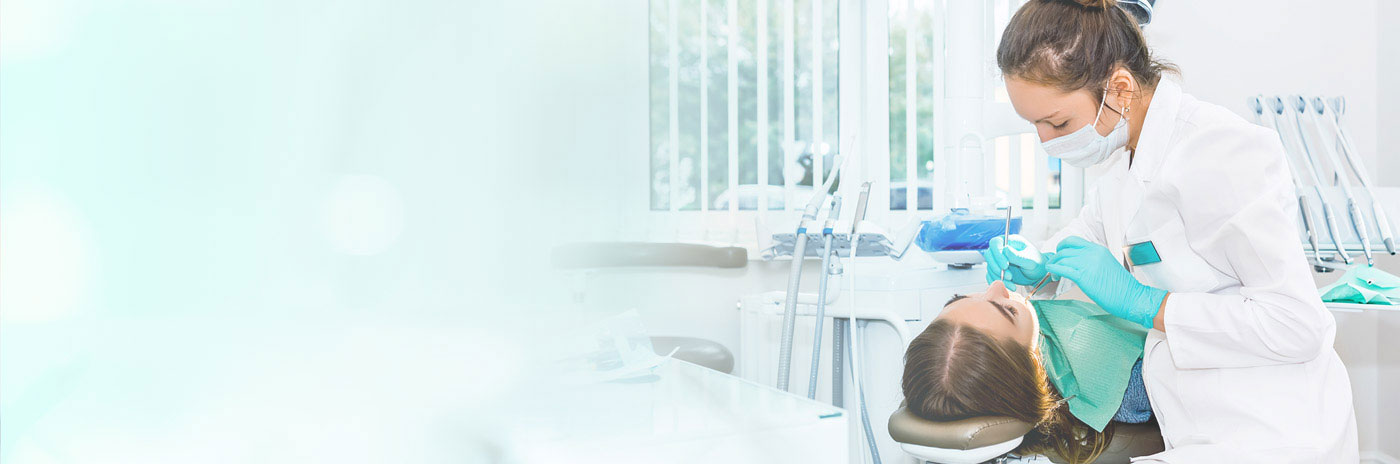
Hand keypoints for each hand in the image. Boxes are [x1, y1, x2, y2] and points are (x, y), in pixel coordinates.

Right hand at [983, 235, 1052, 289]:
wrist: (1038, 274)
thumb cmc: (1038, 264)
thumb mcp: (1030, 260)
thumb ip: (1018, 256)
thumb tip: (1006, 249)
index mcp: (1011, 242)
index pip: (995, 243)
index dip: (997, 254)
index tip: (1006, 265)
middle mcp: (1002, 249)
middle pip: (989, 255)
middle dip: (997, 267)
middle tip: (1009, 276)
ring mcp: (999, 260)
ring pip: (990, 267)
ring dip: (998, 276)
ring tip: (1011, 281)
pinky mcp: (998, 270)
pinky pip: (991, 276)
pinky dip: (998, 282)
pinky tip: (1009, 285)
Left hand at [1044, 236, 1167, 328]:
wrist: (1132, 297)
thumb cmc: (1121, 286)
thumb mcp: (1106, 265)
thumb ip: (1092, 260)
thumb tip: (1077, 263)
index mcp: (1098, 249)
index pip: (1073, 241)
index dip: (1062, 246)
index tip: (1059, 254)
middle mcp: (1092, 253)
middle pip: (1065, 248)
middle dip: (1056, 256)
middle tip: (1054, 265)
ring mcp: (1088, 264)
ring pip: (1062, 258)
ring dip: (1054, 265)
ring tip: (1054, 274)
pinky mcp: (1084, 276)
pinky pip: (1062, 269)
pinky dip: (1054, 270)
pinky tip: (1052, 273)